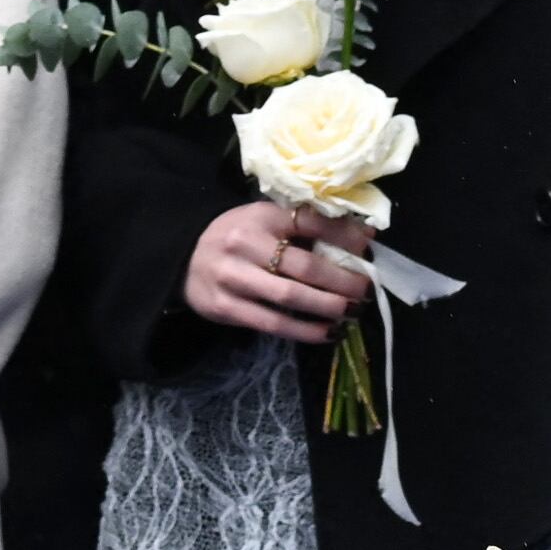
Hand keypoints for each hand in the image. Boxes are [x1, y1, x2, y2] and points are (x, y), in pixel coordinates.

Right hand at [184, 199, 374, 341]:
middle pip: (304, 265)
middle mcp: (245, 244)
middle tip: (365, 290)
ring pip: (290, 297)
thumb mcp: (267, 220)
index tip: (368, 248)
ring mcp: (234, 278)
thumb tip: (364, 236)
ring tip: (351, 312)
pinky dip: (304, 331)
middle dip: (342, 280)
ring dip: (326, 307)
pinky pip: (272, 323)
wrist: (182, 256)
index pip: (310, 222)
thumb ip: (309, 226)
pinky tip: (327, 332)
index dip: (344, 236)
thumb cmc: (237, 237)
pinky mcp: (225, 307)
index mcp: (261, 216)